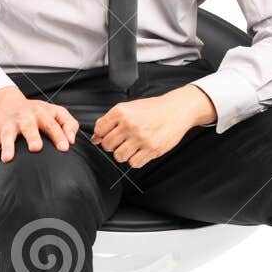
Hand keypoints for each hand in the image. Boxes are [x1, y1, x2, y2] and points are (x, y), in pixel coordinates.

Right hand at [0, 85, 78, 170]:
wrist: (5, 102)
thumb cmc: (36, 112)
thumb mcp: (55, 112)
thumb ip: (69, 124)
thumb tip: (72, 140)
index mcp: (41, 113)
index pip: (51, 124)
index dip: (59, 135)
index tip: (65, 147)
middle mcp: (24, 117)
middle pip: (28, 126)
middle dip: (32, 136)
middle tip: (36, 148)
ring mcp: (8, 125)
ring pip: (7, 135)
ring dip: (7, 146)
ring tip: (8, 159)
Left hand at [91, 85, 215, 168]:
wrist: (176, 110)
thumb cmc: (153, 109)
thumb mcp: (129, 108)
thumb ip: (110, 121)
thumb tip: (95, 138)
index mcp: (121, 112)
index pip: (99, 130)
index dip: (101, 134)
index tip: (108, 134)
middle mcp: (130, 125)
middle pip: (107, 145)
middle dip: (112, 146)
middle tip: (120, 141)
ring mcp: (141, 138)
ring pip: (119, 156)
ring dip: (122, 154)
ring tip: (131, 147)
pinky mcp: (152, 149)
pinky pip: (134, 163)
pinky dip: (135, 160)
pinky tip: (140, 151)